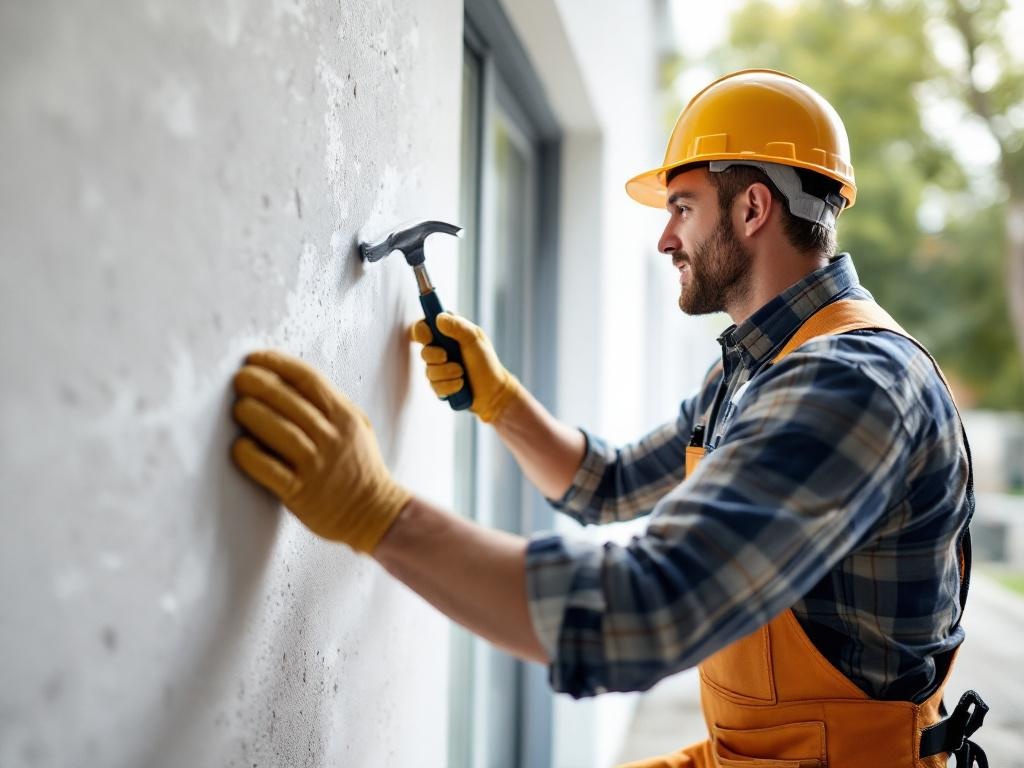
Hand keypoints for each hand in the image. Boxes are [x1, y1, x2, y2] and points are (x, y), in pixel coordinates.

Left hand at [230, 350, 409, 552]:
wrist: (375, 513)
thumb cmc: (360, 466)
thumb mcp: (356, 427)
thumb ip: (329, 405)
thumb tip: (287, 379)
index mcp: (345, 417)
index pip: (309, 379)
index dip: (279, 364)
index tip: (256, 358)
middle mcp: (332, 438)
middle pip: (291, 401)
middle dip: (261, 384)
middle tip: (240, 378)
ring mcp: (318, 466)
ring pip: (283, 432)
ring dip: (256, 415)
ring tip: (239, 407)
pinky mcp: (302, 493)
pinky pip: (272, 471)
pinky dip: (253, 457)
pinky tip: (239, 447)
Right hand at [410, 313, 524, 422]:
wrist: (493, 390)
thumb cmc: (486, 361)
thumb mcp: (475, 339)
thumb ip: (458, 326)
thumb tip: (438, 318)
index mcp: (446, 334)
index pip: (423, 327)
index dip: (421, 331)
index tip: (428, 337)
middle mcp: (440, 350)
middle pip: (424, 351)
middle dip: (435, 356)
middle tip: (447, 357)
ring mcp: (438, 369)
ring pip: (429, 372)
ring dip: (447, 373)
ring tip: (462, 373)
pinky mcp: (439, 386)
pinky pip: (435, 387)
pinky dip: (449, 386)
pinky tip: (461, 385)